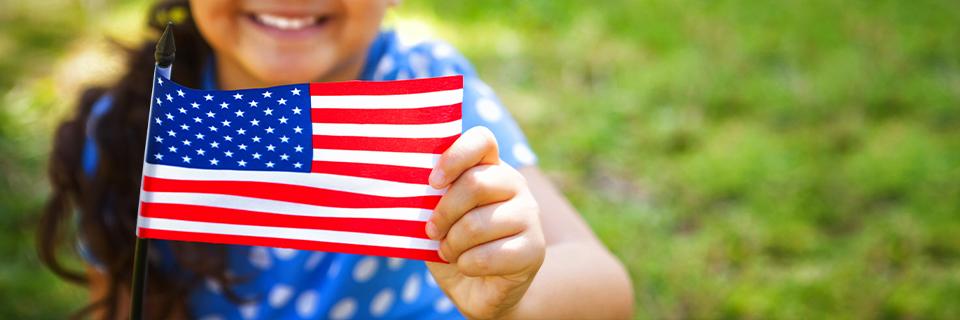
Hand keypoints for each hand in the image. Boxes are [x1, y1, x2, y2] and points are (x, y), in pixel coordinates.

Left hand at [424, 127, 545, 318]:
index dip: (455, 156)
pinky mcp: (534, 249)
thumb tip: (408, 190)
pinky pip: (489, 255)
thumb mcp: (437, 219)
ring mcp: (529, 216)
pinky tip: (467, 266)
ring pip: (478, 224)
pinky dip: (466, 265)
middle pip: (476, 183)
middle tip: (432, 231)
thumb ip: (430, 201)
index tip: (433, 182)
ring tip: (449, 252)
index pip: (482, 140)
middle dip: (444, 212)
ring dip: (452, 244)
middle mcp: (515, 185)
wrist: (480, 291)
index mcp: (490, 168)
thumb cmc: (454, 246)